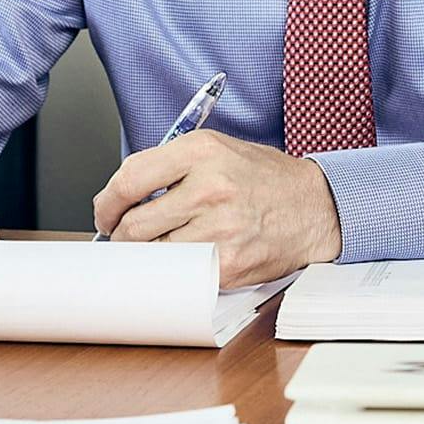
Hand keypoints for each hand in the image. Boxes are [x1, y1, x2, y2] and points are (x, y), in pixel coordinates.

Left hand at [92, 133, 341, 287]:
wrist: (316, 206)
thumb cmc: (264, 178)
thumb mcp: (219, 150)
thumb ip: (172, 165)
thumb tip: (122, 195)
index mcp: (201, 151)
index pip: (129, 178)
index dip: (108, 202)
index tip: (107, 212)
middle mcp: (210, 186)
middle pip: (134, 223)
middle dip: (120, 236)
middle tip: (124, 237)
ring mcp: (220, 227)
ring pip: (152, 253)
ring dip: (145, 256)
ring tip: (155, 248)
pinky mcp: (229, 262)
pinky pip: (180, 273)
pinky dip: (173, 272)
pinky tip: (181, 262)